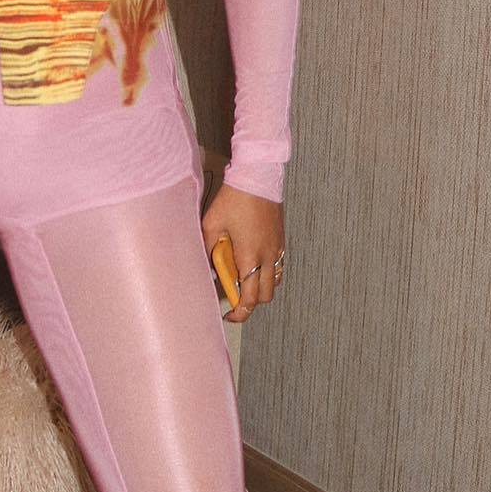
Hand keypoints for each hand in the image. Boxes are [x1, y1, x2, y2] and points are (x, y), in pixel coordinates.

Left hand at [202, 184, 285, 323]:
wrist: (257, 177)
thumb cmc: (233, 200)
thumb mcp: (211, 225)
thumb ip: (209, 251)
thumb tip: (210, 269)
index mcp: (250, 257)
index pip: (250, 297)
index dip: (240, 312)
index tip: (229, 314)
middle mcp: (268, 256)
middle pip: (266, 296)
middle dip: (251, 302)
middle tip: (234, 295)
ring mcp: (277, 248)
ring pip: (275, 282)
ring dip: (261, 287)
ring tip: (244, 278)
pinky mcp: (281, 239)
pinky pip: (278, 266)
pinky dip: (268, 273)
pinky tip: (253, 263)